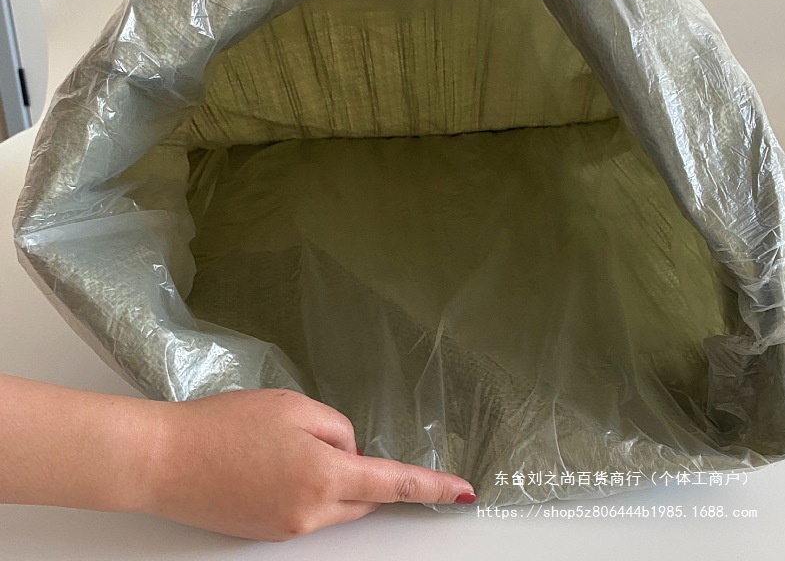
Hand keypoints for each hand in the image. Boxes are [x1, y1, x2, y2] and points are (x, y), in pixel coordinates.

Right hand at [143, 387, 476, 540]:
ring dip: (330, 477)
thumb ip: (337, 429)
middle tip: (318, 436)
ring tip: (281, 446)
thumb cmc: (227, 424)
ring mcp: (288, 530)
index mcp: (325, 477)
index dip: (433, 488)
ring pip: (335, 503)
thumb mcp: (294, 407)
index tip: (463, 493)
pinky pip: (307, 510)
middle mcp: (312, 514)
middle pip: (364, 496)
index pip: (394, 484)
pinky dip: (305, 487)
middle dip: (361, 470)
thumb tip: (351, 452)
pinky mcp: (267, 534)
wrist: (165, 460)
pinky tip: (270, 464)